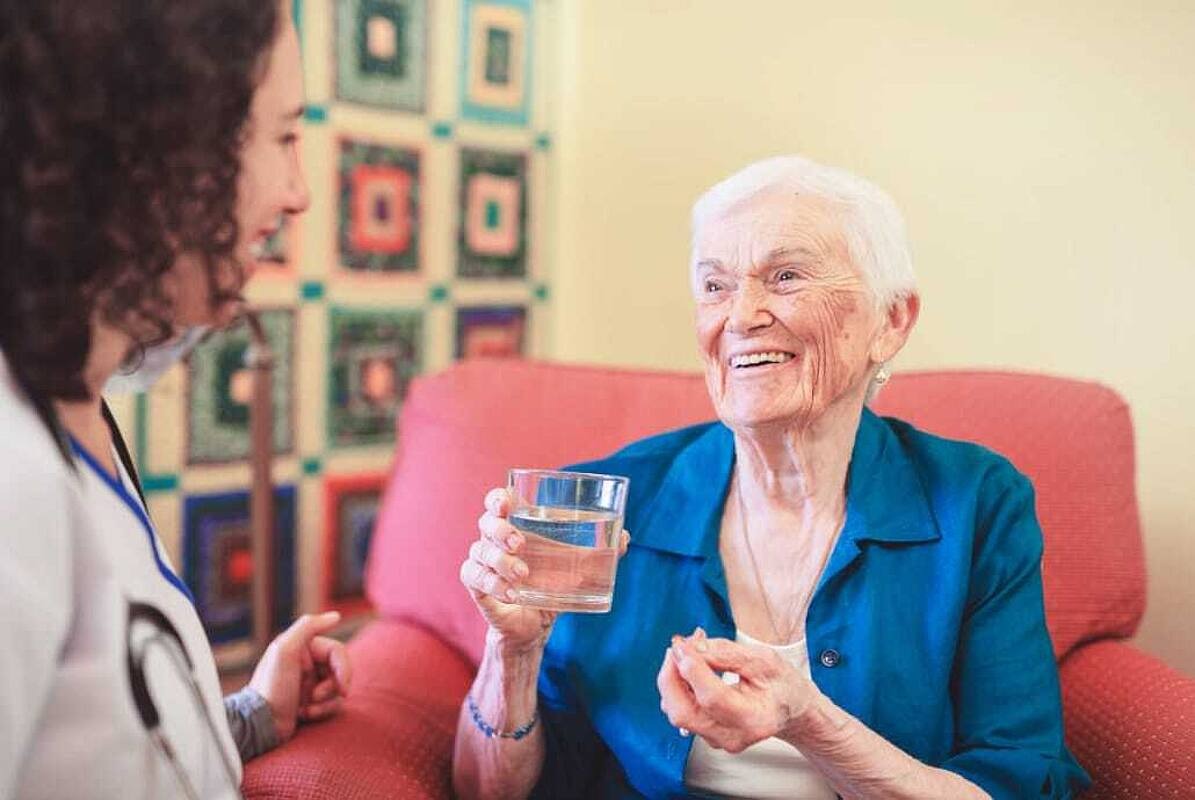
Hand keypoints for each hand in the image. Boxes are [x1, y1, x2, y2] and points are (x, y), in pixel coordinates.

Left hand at [249, 611, 352, 742]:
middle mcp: (307, 663)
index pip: (337, 652)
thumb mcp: (285, 650)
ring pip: (337, 688)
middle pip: (340, 670)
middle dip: (333, 687)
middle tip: (317, 697)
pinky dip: (322, 711)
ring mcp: (310, 683)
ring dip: (326, 701)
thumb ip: (308, 627)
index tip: (343, 687)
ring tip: (307, 709)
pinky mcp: (311, 702)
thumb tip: (336, 616)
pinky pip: (331, 704)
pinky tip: (304, 715)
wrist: (259, 723)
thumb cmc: (271, 687)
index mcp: (303, 648)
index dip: (343, 669)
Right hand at [459, 487, 630, 654]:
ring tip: (523, 575)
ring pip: (480, 551)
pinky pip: (474, 577)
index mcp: (514, 525)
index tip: (506, 503)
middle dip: (501, 530)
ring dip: (500, 561)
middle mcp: (493, 540)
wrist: (533, 624)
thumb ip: (599, 552)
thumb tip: (625, 537)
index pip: (496, 502)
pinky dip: (493, 584)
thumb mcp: (575, 567)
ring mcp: (482, 563)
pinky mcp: (477, 587)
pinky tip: (513, 594)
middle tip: (520, 543)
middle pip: (485, 523)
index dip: (497, 498)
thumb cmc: (550, 584)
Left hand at [657, 628, 817, 752]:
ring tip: (689, 651)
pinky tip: (690, 666)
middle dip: (671, 675)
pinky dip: (678, 685)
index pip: (712, 697)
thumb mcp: (763, 659)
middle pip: (683, 712)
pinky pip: (680, 710)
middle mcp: (732, 736)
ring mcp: (717, 739)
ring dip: (672, 678)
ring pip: (676, 712)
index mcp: (754, 719)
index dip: (692, 668)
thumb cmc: (781, 684)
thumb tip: (692, 648)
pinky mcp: (706, 734)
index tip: (682, 643)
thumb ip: (726, 653)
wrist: (790, 708)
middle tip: (678, 646)